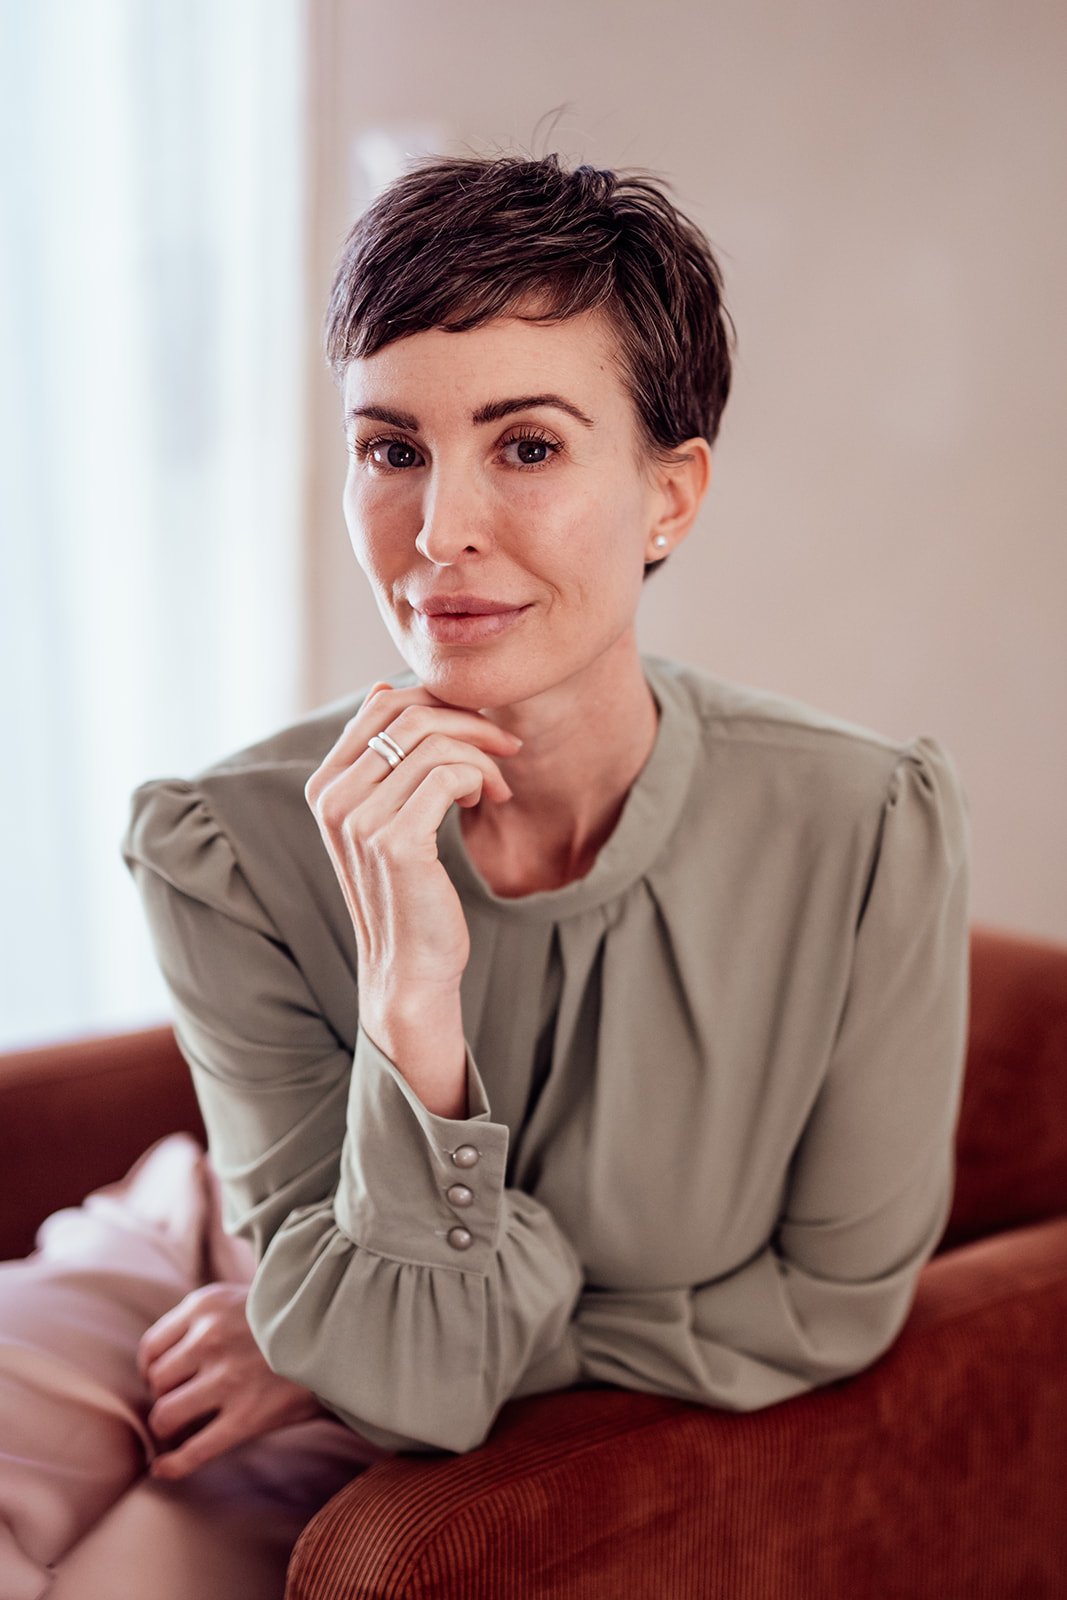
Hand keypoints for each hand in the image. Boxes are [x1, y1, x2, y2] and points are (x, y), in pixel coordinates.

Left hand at [137, 1282, 322, 1478]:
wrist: (340, 1335)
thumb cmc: (285, 1322)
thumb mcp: (238, 1299)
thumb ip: (200, 1321)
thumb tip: (155, 1364)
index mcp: (205, 1306)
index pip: (150, 1349)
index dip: (152, 1371)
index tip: (167, 1382)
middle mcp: (211, 1338)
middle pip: (156, 1383)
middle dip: (163, 1397)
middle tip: (181, 1403)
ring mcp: (229, 1378)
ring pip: (164, 1416)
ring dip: (169, 1427)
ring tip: (183, 1428)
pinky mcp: (247, 1416)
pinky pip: (192, 1451)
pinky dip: (171, 1465)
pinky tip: (162, 1469)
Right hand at [304, 680, 521, 1107]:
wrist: (410, 969)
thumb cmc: (409, 893)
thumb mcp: (388, 818)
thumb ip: (383, 758)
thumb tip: (384, 688)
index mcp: (326, 786)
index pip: (381, 705)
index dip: (439, 702)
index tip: (478, 727)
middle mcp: (333, 799)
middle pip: (409, 714)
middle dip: (470, 720)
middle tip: (505, 746)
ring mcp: (359, 821)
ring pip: (433, 742)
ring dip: (481, 754)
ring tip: (497, 786)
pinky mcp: (394, 843)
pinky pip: (447, 775)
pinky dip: (479, 778)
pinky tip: (486, 801)